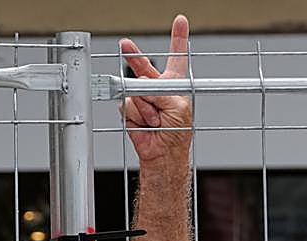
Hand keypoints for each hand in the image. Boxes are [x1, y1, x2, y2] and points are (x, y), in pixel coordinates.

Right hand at [119, 15, 192, 163]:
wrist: (164, 153)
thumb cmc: (177, 132)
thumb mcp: (177, 106)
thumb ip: (159, 91)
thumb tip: (141, 89)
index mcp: (174, 84)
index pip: (177, 56)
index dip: (179, 38)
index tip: (181, 20)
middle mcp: (157, 88)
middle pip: (143, 65)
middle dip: (134, 55)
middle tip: (125, 45)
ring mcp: (142, 97)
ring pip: (135, 90)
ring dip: (146, 106)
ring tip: (156, 119)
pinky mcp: (130, 108)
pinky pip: (128, 104)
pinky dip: (138, 114)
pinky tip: (147, 123)